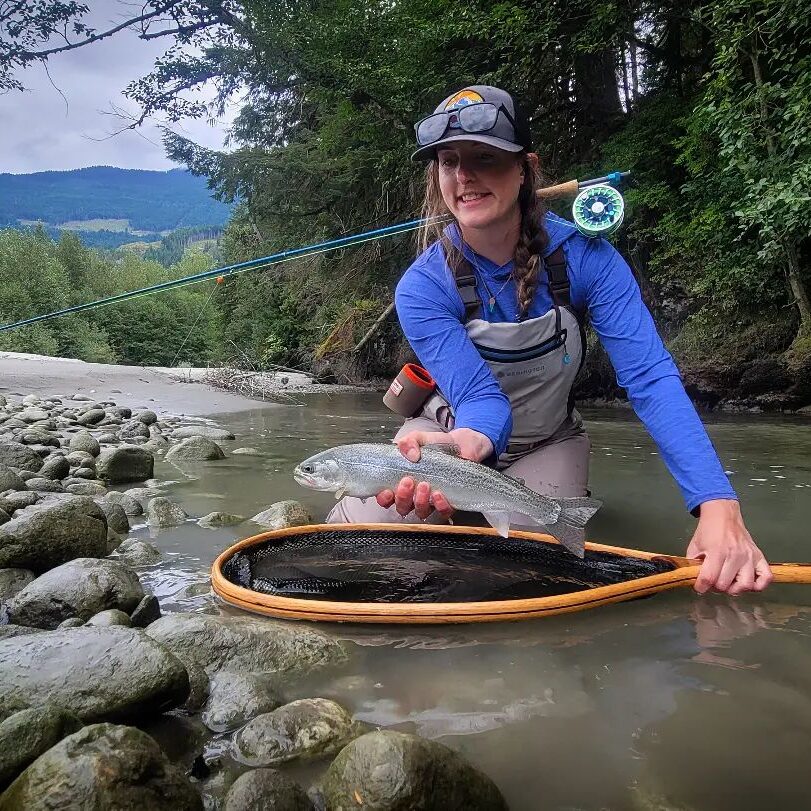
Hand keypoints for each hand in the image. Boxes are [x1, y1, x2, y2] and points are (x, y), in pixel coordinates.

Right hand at [375, 428, 493, 518]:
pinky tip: (438, 494)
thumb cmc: (436, 444)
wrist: (462, 444)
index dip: (384, 498)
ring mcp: (431, 501)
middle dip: (402, 497)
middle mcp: (414, 496)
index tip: (386, 490)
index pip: (387, 498)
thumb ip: (409, 441)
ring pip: (421, 511)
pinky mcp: (449, 502)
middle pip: (402, 507)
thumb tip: (410, 454)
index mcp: (401, 482)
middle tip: (407, 481)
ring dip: (419, 501)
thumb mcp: (419, 438)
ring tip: (424, 484)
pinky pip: (443, 512)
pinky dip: (439, 505)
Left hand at [686, 499, 772, 594]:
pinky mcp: (760, 557)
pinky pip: (766, 578)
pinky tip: (748, 583)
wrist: (723, 515)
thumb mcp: (694, 546)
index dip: (701, 587)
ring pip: (746, 585)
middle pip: (726, 585)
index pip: (709, 578)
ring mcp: (749, 556)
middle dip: (716, 588)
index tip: (699, 587)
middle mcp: (735, 555)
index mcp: (717, 551)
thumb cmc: (707, 531)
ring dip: (735, 589)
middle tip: (713, 582)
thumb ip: (693, 564)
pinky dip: (759, 585)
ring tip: (729, 583)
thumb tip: (695, 581)